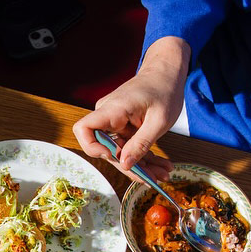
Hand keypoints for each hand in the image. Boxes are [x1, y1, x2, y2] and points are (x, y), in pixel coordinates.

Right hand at [73, 37, 188, 181]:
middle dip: (130, 167)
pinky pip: (128, 146)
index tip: (113, 156)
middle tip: (153, 178)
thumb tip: (125, 165)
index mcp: (113, 109)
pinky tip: (160, 167)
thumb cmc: (164, 89)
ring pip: (121, 152)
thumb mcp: (159, 120)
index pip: (84, 129)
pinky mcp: (123, 127)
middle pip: (107, 149)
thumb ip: (141, 143)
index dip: (92, 147)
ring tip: (163, 174)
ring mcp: (115, 123)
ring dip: (142, 166)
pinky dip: (144, 157)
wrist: (166, 72)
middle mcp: (108, 116)